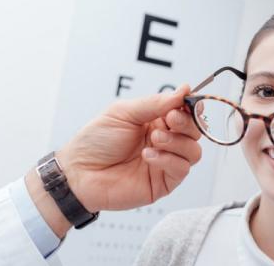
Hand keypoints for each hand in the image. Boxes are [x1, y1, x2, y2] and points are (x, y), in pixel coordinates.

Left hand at [26, 85, 200, 236]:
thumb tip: (184, 90)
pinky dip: (168, 160)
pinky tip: (148, 156)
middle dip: (186, 123)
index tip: (186, 100)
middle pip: (195, 131)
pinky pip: (181, 169)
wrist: (79, 172)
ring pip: (193, 151)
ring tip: (154, 140)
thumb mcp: (124, 112)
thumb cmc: (96, 141)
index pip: (186, 112)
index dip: (191, 106)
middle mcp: (165, 141)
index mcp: (156, 121)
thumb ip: (156, 103)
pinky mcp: (164, 182)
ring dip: (177, 142)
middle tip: (169, 119)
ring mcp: (166, 162)